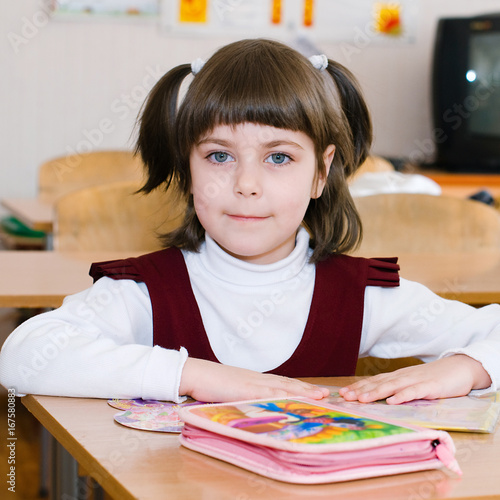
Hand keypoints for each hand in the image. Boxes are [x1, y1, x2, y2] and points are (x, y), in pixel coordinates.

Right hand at [179, 357, 329, 402]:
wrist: (196, 373)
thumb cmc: (211, 383)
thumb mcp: (233, 390)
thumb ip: (246, 395)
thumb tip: (255, 405)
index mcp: (256, 380)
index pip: (283, 383)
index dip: (300, 388)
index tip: (315, 392)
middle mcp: (258, 379)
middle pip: (288, 383)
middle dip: (307, 389)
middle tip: (326, 394)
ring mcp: (253, 383)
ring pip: (283, 387)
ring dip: (302, 391)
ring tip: (319, 396)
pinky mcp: (245, 389)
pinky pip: (267, 394)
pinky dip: (282, 398)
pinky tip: (293, 401)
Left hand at [339, 354, 491, 404]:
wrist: (459, 368)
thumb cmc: (434, 378)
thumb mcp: (412, 383)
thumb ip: (397, 389)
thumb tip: (379, 397)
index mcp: (398, 377)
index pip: (374, 382)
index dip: (358, 387)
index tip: (342, 394)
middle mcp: (403, 377)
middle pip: (378, 383)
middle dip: (360, 390)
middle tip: (344, 397)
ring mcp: (416, 381)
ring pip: (392, 386)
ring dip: (376, 392)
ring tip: (361, 399)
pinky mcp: (430, 386)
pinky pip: (415, 391)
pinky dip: (403, 396)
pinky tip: (393, 401)